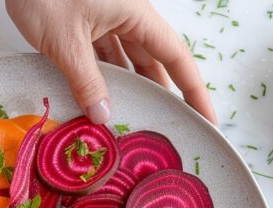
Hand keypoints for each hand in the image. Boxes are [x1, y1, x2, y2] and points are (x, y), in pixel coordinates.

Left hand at [6, 0, 215, 123]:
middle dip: (160, 94)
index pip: (176, 57)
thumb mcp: (65, 43)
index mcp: (136, 14)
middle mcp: (127, 14)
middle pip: (153, 60)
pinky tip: (99, 98)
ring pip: (127, 58)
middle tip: (169, 128)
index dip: (193, 90)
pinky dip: (104, 75)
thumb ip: (86, 81)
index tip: (206, 118)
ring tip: (132, 119)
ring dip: (129, 87)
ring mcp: (106, 16)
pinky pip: (103, 52)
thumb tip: (103, 116)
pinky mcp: (84, 19)